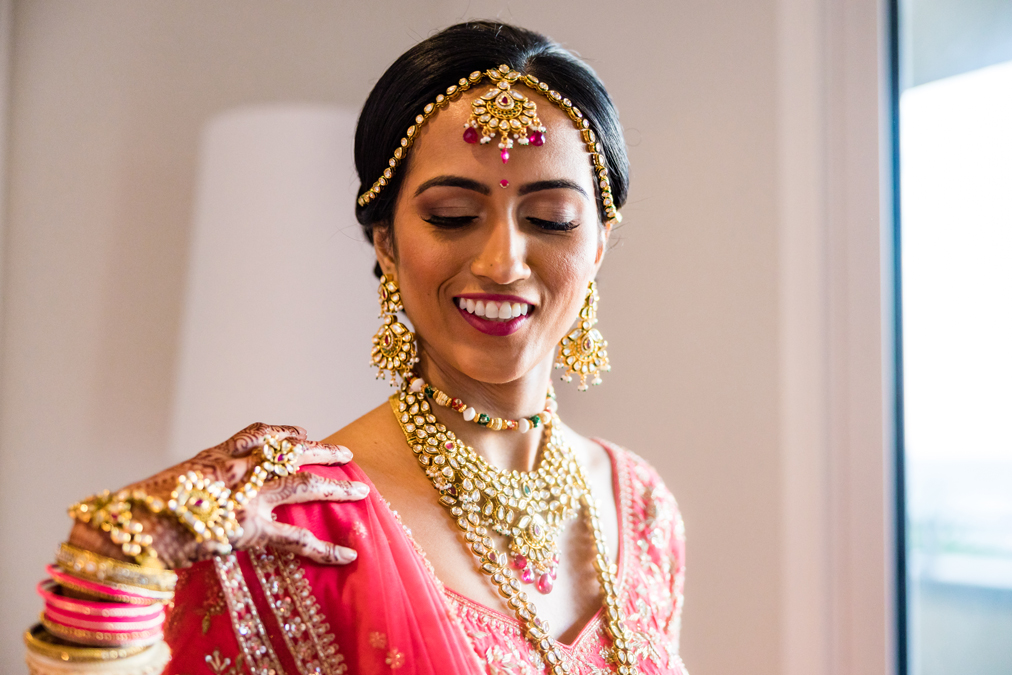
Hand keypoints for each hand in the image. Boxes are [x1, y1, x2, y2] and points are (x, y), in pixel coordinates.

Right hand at [68, 423, 367, 567]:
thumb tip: (209, 487)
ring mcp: (247, 496)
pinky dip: (325, 549)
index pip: (259, 434)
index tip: (303, 432)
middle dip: (322, 452)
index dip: (286, 432)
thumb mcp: (172, 483)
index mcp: (216, 455)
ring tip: (362, 491)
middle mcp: (237, 468)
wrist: (131, 530)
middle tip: (346, 453)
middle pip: (291, 452)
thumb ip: (199, 481)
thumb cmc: (143, 511)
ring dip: (336, 486)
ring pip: (303, 484)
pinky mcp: (250, 529)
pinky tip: (347, 554)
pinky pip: (297, 539)